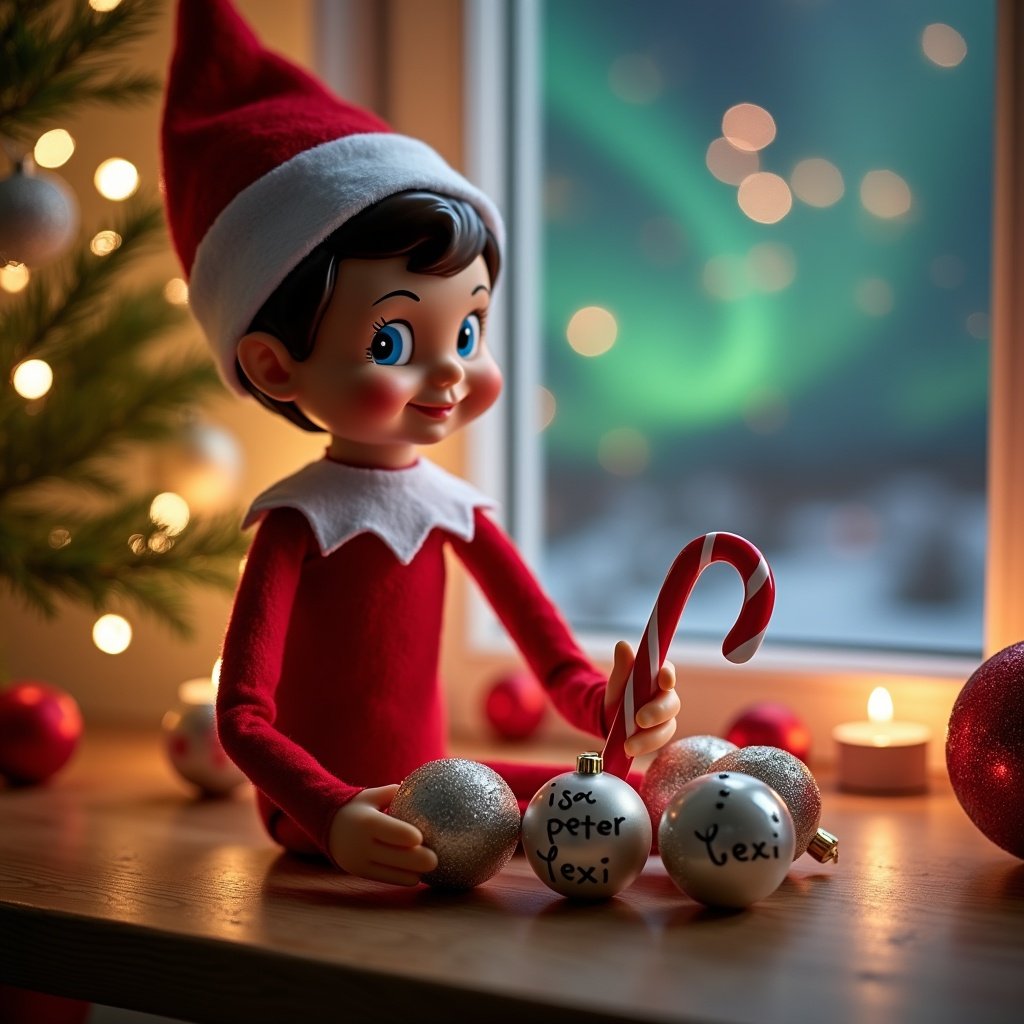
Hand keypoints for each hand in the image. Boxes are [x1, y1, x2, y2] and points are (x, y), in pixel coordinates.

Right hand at [328, 785, 438, 885]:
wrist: (327, 826)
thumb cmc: (358, 807)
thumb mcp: (372, 795)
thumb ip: (394, 792)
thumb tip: (422, 789)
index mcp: (367, 821)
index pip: (391, 831)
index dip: (408, 836)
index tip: (423, 837)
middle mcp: (362, 844)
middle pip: (396, 856)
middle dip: (418, 860)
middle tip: (436, 860)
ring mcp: (360, 861)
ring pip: (392, 873)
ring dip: (413, 872)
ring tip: (430, 869)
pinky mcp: (361, 873)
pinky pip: (386, 879)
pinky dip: (403, 878)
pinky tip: (417, 875)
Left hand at [603, 639, 679, 757]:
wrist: (610, 718)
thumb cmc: (619, 694)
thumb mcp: (617, 681)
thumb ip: (622, 666)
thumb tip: (622, 645)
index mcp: (657, 677)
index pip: (668, 672)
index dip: (668, 676)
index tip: (663, 680)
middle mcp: (666, 696)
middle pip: (671, 703)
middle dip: (657, 712)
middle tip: (640, 720)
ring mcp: (665, 717)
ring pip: (666, 726)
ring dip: (649, 737)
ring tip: (628, 745)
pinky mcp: (660, 734)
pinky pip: (658, 741)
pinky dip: (645, 746)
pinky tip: (631, 750)